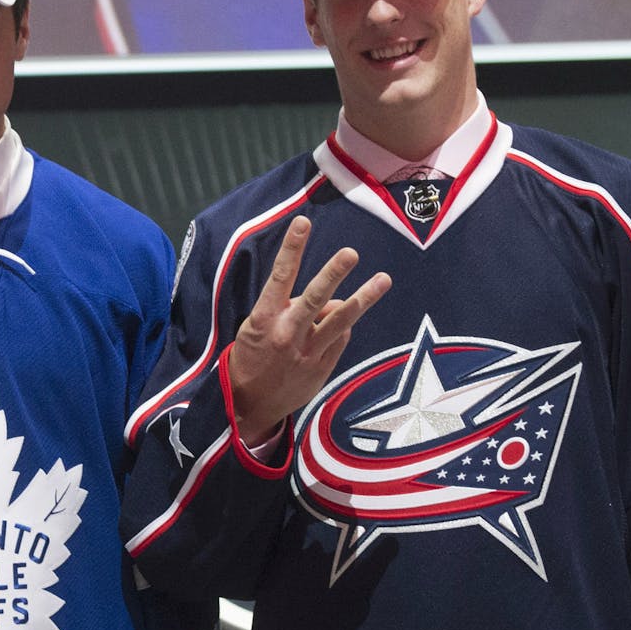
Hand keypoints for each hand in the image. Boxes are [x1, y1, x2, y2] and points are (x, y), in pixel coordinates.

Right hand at [228, 216, 390, 444]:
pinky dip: (342, 327)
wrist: (248, 406)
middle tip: (350, 253)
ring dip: (363, 298)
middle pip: (316, 298)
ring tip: (383, 279)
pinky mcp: (321, 368)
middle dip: (333, 274)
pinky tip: (341, 322)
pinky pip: (340, 339)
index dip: (292, 249)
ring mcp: (307, 352)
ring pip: (340, 321)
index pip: (280, 277)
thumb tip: (326, 301)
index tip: (302, 223)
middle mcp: (287, 334)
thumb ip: (287, 310)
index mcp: (263, 320)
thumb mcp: (254, 329)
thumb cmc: (249, 359)